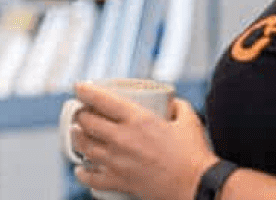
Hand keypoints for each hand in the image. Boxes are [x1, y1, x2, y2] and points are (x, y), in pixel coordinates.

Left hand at [68, 83, 216, 199]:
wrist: (198, 186)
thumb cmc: (195, 154)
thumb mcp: (189, 120)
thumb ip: (178, 106)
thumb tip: (171, 102)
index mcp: (138, 119)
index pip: (101, 99)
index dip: (84, 91)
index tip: (78, 87)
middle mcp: (122, 138)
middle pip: (86, 122)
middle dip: (80, 115)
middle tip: (82, 113)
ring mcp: (117, 162)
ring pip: (84, 146)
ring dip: (77, 138)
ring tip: (78, 134)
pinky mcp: (119, 182)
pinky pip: (91, 178)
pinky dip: (82, 173)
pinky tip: (81, 169)